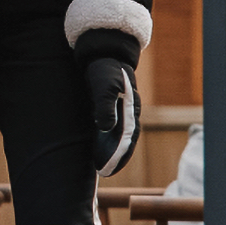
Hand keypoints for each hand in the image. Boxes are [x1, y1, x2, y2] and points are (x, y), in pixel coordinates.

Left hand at [85, 56, 140, 176]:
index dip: (120, 153)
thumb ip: (105, 104)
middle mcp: (127, 113)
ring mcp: (119, 111)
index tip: (110, 166)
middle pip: (124, 140)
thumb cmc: (104, 68)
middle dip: (116, 157)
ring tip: (100, 168)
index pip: (128, 136)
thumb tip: (106, 127)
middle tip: (105, 172)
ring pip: (116, 137)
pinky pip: (108, 130)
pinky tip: (94, 150)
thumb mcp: (104, 84)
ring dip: (110, 152)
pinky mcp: (108, 109)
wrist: (102, 53)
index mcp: (131, 107)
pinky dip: (104, 142)